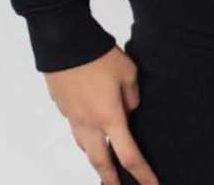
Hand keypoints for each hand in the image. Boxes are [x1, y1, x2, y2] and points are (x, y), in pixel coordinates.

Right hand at [44, 45, 158, 184]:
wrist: (66, 43)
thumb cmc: (99, 55)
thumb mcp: (128, 71)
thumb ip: (132, 95)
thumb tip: (130, 109)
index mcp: (110, 117)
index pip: (128, 155)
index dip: (141, 173)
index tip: (151, 184)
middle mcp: (89, 123)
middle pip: (101, 162)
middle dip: (110, 179)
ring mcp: (73, 117)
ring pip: (85, 148)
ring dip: (95, 159)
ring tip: (104, 166)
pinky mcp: (63, 108)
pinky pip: (75, 130)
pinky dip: (84, 138)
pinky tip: (89, 133)